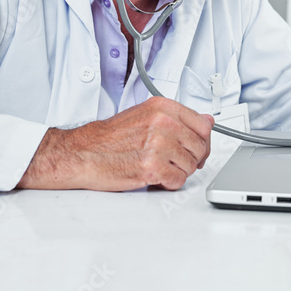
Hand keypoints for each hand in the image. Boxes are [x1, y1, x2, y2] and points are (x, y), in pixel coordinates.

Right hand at [17, 97, 213, 191]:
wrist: (83, 153)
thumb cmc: (110, 136)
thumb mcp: (145, 114)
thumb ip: (177, 117)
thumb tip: (207, 120)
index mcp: (163, 108)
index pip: (204, 125)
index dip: (202, 141)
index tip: (197, 147)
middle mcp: (163, 124)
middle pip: (200, 147)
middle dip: (192, 158)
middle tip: (176, 161)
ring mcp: (158, 146)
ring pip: (191, 166)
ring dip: (178, 171)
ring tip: (160, 167)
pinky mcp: (152, 168)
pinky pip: (178, 181)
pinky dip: (169, 183)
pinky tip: (156, 176)